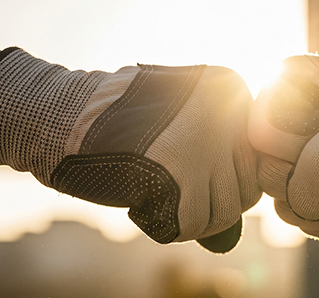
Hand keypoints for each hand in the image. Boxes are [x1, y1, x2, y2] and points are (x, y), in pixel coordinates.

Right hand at [0, 48, 260, 252]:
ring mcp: (207, 144)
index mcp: (231, 89)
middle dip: (211, 199)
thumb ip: (220, 154)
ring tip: (157, 195)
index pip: (254, 158)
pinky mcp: (182, 177)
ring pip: (225, 211)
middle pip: (245, 187)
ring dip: (192, 216)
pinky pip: (194, 225)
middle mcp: (227, 112)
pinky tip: (144, 203)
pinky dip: (169, 226)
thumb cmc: (123, 126)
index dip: (223, 177)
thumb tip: (236, 223)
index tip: (187, 170)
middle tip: (171, 188)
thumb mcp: (183, 121)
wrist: (64, 118)